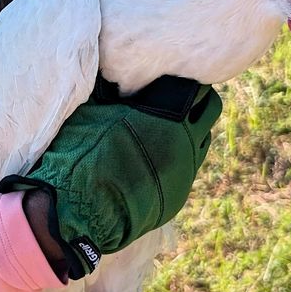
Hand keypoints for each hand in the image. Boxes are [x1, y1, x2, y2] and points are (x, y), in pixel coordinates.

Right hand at [0, 73, 222, 277]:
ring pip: (203, 140)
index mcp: (168, 113)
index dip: (184, 82)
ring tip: (166, 131)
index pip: (195, 87)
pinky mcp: (178, 195)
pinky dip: (178, 160)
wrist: (80, 210)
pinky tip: (155, 161)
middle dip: (198, 102)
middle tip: (178, 101)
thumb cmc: (82, 154)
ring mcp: (186, 169)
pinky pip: (188, 168)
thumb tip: (118, 81)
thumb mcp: (94, 112)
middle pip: (210, 109)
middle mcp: (185, 139)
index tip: (172, 81)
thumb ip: (117, 96)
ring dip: (191, 131)